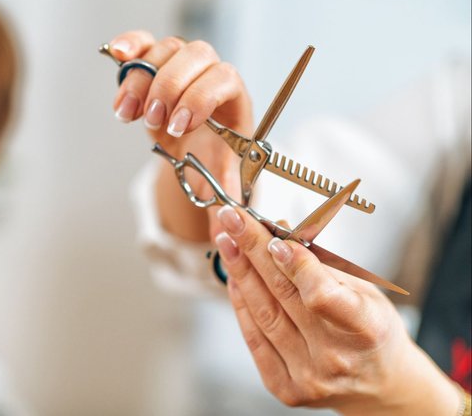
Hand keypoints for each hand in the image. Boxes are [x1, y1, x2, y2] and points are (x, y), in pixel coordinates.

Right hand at [107, 31, 252, 240]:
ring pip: (166, 50)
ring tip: (129, 114)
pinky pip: (145, 42)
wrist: (194, 143)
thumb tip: (226, 237)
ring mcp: (185, 65)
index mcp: (234, 102)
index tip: (179, 126)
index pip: (225, 79)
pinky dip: (130, 47)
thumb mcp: (217, 179)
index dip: (201, 97)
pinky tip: (117, 56)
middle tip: (153, 122)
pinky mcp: (159, 62)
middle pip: (195, 56)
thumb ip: (223, 204)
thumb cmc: (210, 158)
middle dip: (169, 89)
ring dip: (142, 80)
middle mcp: (212, 76)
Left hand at [215, 204, 460, 414]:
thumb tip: (280, 232)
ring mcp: (307, 376)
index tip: (273, 236)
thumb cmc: (373, 331)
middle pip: (283, 296)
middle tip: (233, 219)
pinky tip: (234, 277)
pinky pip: (255, 339)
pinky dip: (241, 304)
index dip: (295, 265)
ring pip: (263, 314)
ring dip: (240, 272)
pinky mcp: (286, 388)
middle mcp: (334, 357)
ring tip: (227, 241)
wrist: (379, 384)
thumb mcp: (365, 292)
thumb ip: (322, 265)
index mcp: (365, 329)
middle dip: (253, 249)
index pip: (321, 294)